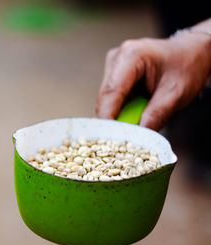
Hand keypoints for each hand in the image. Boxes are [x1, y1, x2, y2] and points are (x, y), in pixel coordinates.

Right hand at [96, 28, 210, 130]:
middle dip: (114, 119)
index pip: (112, 92)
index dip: (107, 117)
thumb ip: (157, 114)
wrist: (191, 52)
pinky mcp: (114, 73)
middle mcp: (117, 58)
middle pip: (105, 97)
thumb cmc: (187, 65)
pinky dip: (122, 109)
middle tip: (127, 138)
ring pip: (106, 100)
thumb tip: (138, 136)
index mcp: (131, 56)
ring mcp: (114, 65)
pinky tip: (137, 110)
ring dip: (119, 114)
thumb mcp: (177, 92)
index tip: (109, 139)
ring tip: (139, 120)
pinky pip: (112, 98)